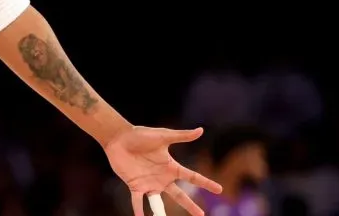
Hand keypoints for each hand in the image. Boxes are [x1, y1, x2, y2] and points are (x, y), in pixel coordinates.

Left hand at [104, 126, 222, 215]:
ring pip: (158, 204)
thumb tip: (201, 130)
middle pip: (179, 195)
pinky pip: (137, 201)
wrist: (119, 137)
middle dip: (191, 206)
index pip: (192, 177)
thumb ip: (181, 136)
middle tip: (202, 215)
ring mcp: (149, 183)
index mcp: (171, 167)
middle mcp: (162, 178)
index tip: (220, 190)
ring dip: (161, 215)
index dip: (206, 183)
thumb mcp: (163, 136)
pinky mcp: (135, 185)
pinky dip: (138, 211)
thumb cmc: (140, 135)